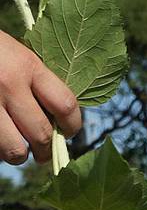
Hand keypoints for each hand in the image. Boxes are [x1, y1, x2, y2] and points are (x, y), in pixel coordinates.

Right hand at [0, 30, 80, 163]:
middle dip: (47, 151)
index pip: (64, 104)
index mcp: (28, 66)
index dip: (73, 125)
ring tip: (18, 150)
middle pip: (41, 134)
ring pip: (14, 149)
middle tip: (45, 154)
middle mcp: (9, 85)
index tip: (70, 132)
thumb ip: (37, 81)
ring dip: (19, 154)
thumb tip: (57, 118)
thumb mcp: (17, 55)